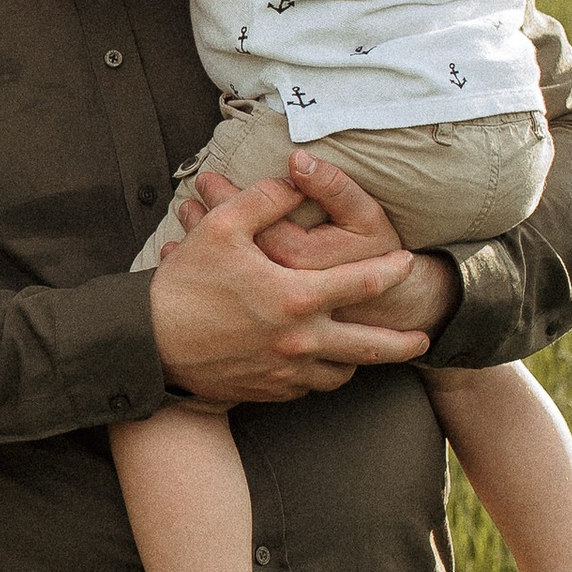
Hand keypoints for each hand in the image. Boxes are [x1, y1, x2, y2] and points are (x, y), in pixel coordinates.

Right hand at [148, 166, 431, 404]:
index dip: (392, 272)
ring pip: (340, 375)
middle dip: (403, 345)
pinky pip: (307, 389)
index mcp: (296, 298)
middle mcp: (300, 342)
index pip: (363, 284)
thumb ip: (264, 200)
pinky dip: (318, 376)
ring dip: (355, 361)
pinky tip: (314, 363)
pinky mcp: (267, 392)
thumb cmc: (184, 284)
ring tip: (360, 349)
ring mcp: (285, 373)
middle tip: (423, 341)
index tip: (408, 264)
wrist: (148, 345)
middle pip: (370, 349)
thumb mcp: (220, 227)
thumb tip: (295, 179)